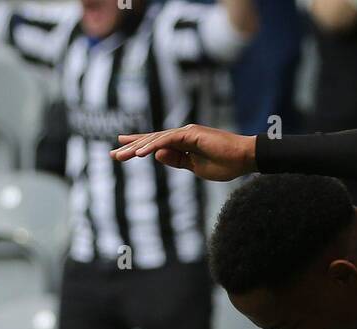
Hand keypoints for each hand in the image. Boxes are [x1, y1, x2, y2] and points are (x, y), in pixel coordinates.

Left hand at [111, 124, 256, 181]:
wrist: (244, 158)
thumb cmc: (225, 164)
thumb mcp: (196, 167)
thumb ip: (177, 161)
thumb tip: (158, 155)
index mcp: (182, 144)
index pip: (156, 145)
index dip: (138, 147)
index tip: (121, 151)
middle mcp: (182, 134)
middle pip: (151, 140)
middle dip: (130, 147)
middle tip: (112, 153)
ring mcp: (186, 132)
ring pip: (155, 140)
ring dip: (136, 148)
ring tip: (120, 156)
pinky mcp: (191, 134)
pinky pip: (167, 140)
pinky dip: (152, 146)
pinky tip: (139, 154)